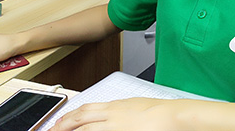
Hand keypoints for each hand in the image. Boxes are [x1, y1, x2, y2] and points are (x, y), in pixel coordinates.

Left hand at [50, 97, 182, 130]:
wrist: (173, 116)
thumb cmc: (162, 112)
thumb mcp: (137, 107)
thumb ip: (123, 112)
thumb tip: (117, 116)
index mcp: (115, 106)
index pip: (86, 109)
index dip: (71, 115)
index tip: (61, 122)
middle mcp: (112, 114)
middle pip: (80, 118)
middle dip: (63, 125)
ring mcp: (114, 126)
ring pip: (85, 129)